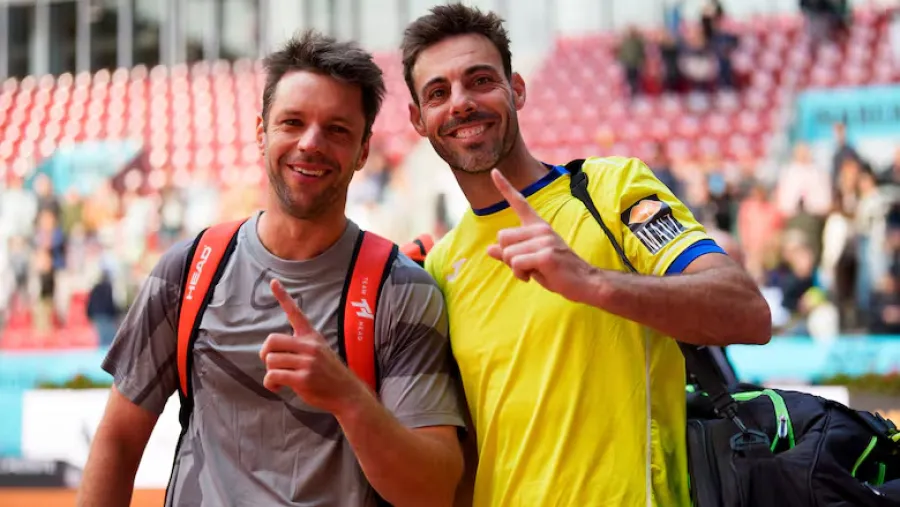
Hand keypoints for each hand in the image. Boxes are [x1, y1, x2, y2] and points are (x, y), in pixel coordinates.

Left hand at [259, 279, 366, 414]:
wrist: (347, 393)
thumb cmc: (329, 374)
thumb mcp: (320, 352)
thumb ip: (300, 347)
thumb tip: (272, 353)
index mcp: (312, 337)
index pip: (295, 313)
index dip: (283, 296)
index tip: (273, 281)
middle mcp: (309, 346)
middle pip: (271, 340)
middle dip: (265, 353)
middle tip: (271, 362)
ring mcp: (307, 362)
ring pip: (270, 361)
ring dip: (270, 372)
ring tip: (280, 379)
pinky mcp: (303, 379)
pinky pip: (273, 376)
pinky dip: (270, 383)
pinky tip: (278, 387)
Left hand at [486, 169, 596, 301]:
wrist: (585, 282)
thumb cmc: (557, 271)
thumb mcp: (531, 261)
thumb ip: (511, 254)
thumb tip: (489, 249)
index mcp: (538, 226)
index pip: (519, 202)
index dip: (505, 187)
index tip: (493, 171)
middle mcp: (541, 228)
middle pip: (502, 237)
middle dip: (507, 255)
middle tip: (525, 264)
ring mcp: (545, 240)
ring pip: (508, 253)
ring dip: (515, 268)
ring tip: (533, 271)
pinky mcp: (546, 255)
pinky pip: (516, 264)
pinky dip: (520, 274)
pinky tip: (534, 275)